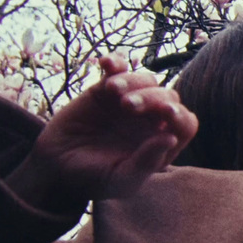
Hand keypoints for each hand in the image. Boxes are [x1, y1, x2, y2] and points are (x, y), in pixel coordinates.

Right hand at [6, 54, 197, 209]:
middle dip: (152, 98)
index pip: (185, 123)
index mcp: (162, 143)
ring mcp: (131, 102)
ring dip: (134, 81)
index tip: (165, 112)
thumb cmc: (94, 178)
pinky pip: (118, 69)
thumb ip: (145, 162)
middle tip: (127, 106)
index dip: (179, 116)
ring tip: (113, 91)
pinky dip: (115, 62)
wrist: (57, 166)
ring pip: (147, 80)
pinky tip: (105, 64)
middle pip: (168, 96)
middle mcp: (152, 120)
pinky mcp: (107, 89)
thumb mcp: (120, 179)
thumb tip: (170, 138)